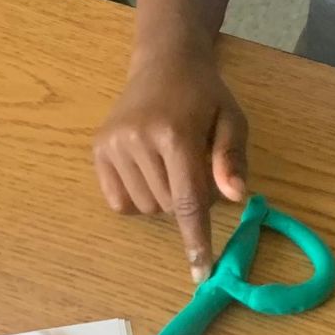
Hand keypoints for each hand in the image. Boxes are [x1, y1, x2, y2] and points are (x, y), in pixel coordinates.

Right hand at [94, 51, 249, 282]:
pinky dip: (138, 197)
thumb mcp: (231, 120)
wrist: (163, 62)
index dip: (196, 239)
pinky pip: (119, 201)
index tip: (201, 272)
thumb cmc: (203, 94)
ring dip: (163, 198)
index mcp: (174, 133)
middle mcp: (138, 140)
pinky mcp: (98, 149)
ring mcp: (113, 145)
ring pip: (144, 208)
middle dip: (187, 200)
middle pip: (168, 207)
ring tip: (170, 163)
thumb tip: (236, 198)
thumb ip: (232, 159)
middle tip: (194, 167)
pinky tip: (148, 168)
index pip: (187, 200)